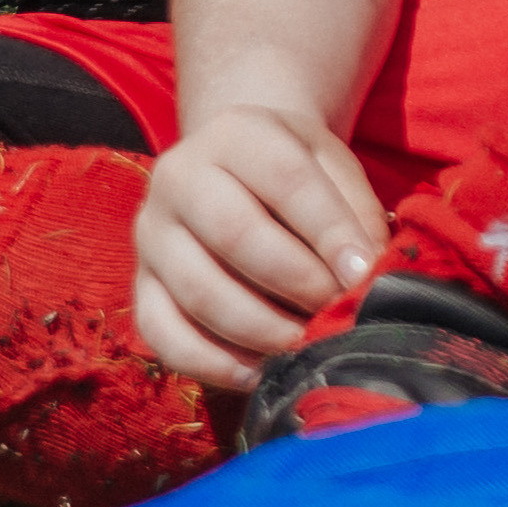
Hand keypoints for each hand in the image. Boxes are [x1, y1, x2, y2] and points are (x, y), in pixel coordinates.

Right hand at [132, 107, 389, 389]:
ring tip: (305, 343)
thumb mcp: (330, 167)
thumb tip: (367, 273)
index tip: (362, 273)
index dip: (329, 230)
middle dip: (296, 281)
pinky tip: (258, 372)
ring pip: (198, 291)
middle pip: (235, 233)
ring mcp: (152, 234)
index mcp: (235, 133)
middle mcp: (179, 176)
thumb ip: (355, 212)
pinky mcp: (140, 286)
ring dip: (261, 329)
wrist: (232, 174)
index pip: (285, 178)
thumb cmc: (293, 176)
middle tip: (334, 309)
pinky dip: (212, 364)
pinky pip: (163, 335)